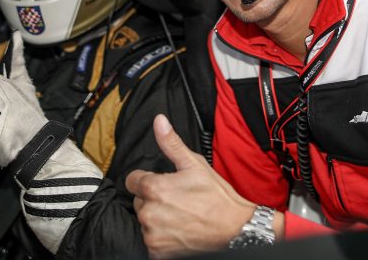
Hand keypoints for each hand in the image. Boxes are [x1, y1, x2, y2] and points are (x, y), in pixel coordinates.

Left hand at [125, 115, 256, 257]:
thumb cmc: (217, 197)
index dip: (148, 180)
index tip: (164, 185)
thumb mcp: (195, 165)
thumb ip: (171, 143)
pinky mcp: (158, 252)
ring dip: (157, 219)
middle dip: (154, 200)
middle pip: (139, 202)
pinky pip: (151, 241)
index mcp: (155, 188)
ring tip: (181, 216)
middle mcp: (149, 213)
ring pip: (145, 221)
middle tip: (177, 201)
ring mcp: (153, 235)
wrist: (235, 229)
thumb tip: (159, 121)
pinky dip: (161, 238)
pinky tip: (179, 231)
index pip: (133, 181)